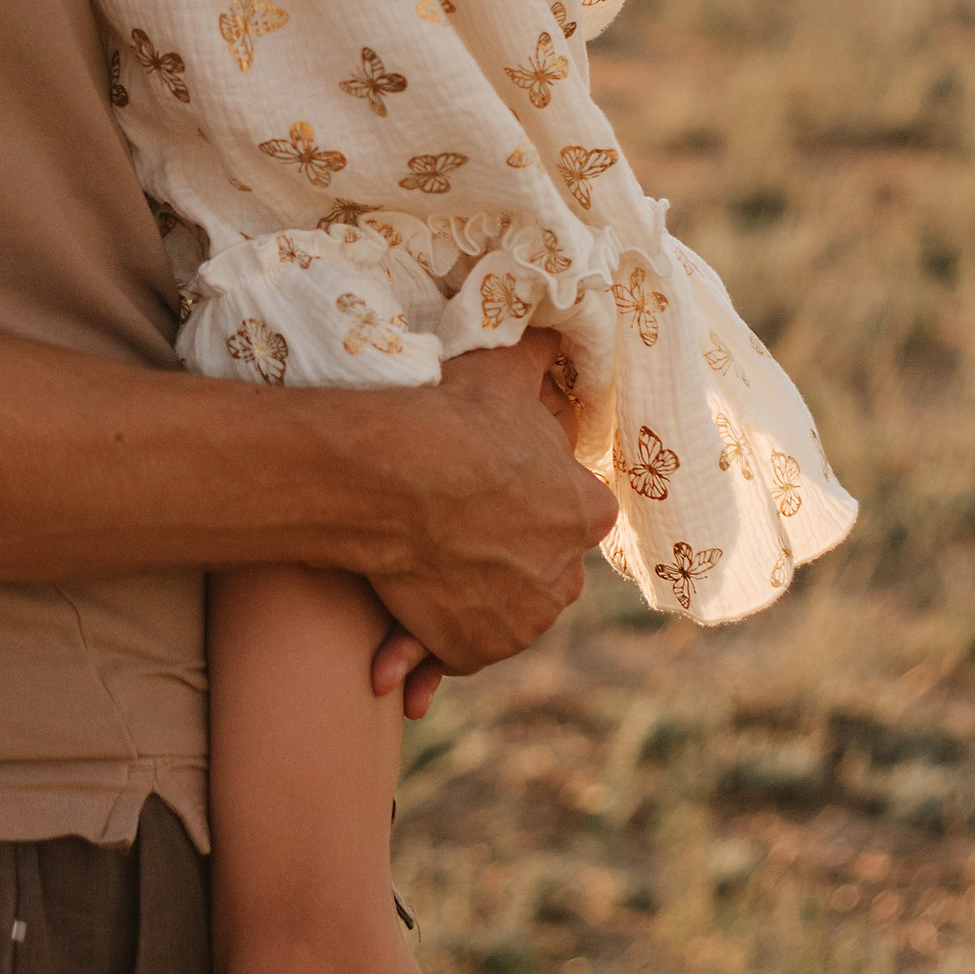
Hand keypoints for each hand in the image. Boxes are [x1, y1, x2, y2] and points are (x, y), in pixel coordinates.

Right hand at [363, 334, 611, 705]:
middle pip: (540, 568)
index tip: (491, 485)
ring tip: (421, 566)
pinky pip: (457, 648)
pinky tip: (396, 642)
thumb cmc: (451, 418)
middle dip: (505, 553)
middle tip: (452, 523)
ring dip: (468, 597)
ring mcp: (520, 621)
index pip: (573, 512)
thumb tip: (559, 323)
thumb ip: (537, 353)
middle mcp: (566, 578)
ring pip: (501, 610)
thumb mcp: (501, 371)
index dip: (531, 498)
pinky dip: (430, 644)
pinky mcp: (472, 650)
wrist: (387, 476)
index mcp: (587, 512)